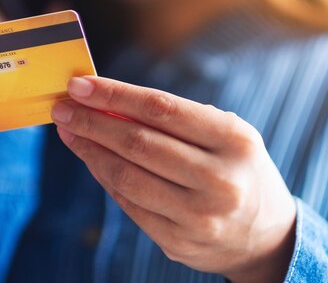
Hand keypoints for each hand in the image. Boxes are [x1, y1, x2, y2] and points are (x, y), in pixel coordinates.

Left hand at [51, 76, 296, 282]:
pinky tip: (90, 158)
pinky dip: (103, 176)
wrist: (265, 235)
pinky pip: (129, 203)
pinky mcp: (179, 242)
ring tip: (69, 131)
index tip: (80, 85)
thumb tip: (106, 103)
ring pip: (127, 175)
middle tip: (63, 107)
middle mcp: (220, 179)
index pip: (161, 109)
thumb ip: (172, 120)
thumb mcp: (223, 135)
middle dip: (92, 121)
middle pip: (139, 142)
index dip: (115, 94)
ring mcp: (199, 216)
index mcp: (235, 140)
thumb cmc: (237, 169)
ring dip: (89, 150)